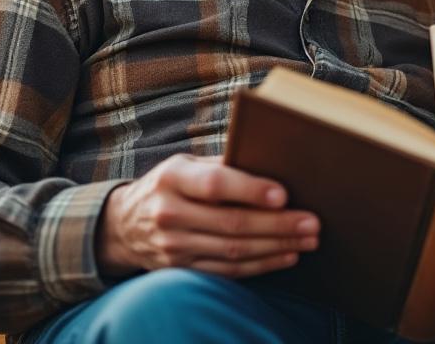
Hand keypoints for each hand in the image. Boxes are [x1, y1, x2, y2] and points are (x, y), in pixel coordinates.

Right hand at [95, 154, 318, 277]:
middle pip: (232, 223)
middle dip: (278, 224)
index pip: (215, 184)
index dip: (250, 190)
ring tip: (307, 240)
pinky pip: (228, 271)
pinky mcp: (181, 268)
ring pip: (234, 250)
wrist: (123, 225)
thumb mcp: (184, 164)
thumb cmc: (168, 185)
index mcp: (172, 178)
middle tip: (312, 222)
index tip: (283, 194)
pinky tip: (286, 256)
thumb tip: (271, 164)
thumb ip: (221, 164)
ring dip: (276, 247)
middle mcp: (169, 213)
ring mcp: (173, 246)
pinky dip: (261, 265)